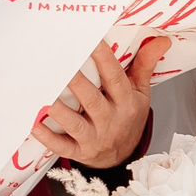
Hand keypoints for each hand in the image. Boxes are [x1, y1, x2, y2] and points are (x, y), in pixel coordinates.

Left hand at [33, 35, 168, 168]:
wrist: (123, 156)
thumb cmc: (128, 117)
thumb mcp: (141, 93)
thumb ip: (145, 65)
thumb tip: (161, 39)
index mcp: (126, 101)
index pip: (115, 77)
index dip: (103, 58)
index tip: (89, 40)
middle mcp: (111, 119)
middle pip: (91, 99)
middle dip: (75, 81)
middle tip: (58, 62)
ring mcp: (95, 137)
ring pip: (74, 123)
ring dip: (57, 110)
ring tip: (41, 93)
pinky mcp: (81, 152)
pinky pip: (63, 146)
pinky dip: (48, 138)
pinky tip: (33, 125)